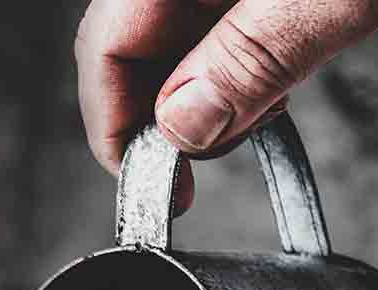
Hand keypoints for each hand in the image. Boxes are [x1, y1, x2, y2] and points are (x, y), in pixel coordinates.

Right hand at [77, 0, 377, 183]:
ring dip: (199, 89)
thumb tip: (184, 125)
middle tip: (206, 159)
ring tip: (255, 114)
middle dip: (156, 110)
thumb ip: (255, 56)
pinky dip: (232, 58)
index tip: (151, 183)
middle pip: (133, 36)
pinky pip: (219, 17)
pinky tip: (271, 78)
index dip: (114, 122)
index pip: (106, 39)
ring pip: (176, 32)